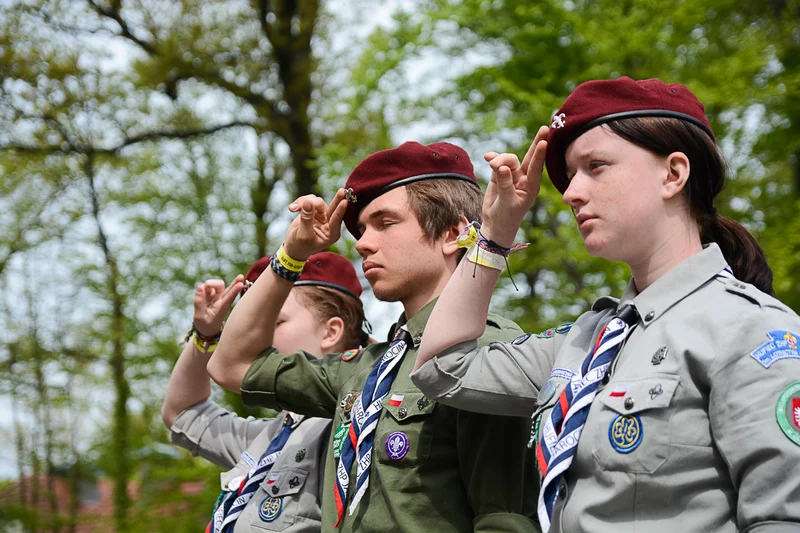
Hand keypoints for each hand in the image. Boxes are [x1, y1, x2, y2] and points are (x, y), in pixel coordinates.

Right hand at [193, 275, 243, 337]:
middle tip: (236, 277)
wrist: (207, 329)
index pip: (229, 298)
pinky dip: (203, 287)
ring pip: (217, 284)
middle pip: (227, 288)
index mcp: (222, 308)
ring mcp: (218, 296)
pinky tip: (200, 292)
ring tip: (202, 291)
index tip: (241, 284)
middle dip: (230, 282)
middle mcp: (222, 300)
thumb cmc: (205, 325)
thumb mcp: (199, 317)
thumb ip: (198, 302)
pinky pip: (208, 286)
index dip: (234, 291)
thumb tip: (199, 286)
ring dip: (209, 284)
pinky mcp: (212, 294)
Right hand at [285, 189, 347, 259]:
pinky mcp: (313, 210)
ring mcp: (322, 215)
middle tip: (342, 191)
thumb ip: (307, 219)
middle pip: (333, 208)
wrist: (292, 246)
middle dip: (336, 199)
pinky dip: (300, 202)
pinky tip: (292, 209)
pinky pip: (309, 200)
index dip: (340, 210)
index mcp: (331, 233)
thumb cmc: (300, 245)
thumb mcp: (303, 235)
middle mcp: (329, 223)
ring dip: (304, 202)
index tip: (345, 201)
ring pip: (317, 202)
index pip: (336, 220)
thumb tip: (308, 202)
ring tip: (293, 209)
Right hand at [481, 125, 548, 246]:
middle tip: (545, 127)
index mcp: (531, 186)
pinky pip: (498, 162)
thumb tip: (502, 166)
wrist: (495, 224)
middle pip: (531, 156)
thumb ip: (505, 184)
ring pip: (508, 159)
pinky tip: (487, 157)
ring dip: (500, 159)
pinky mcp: (500, 175)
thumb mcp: (507, 202)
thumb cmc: (506, 217)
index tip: (544, 142)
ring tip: (491, 164)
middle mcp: (524, 178)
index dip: (540, 154)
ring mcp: (512, 176)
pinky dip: (493, 158)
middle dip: (537, 142)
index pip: (536, 167)